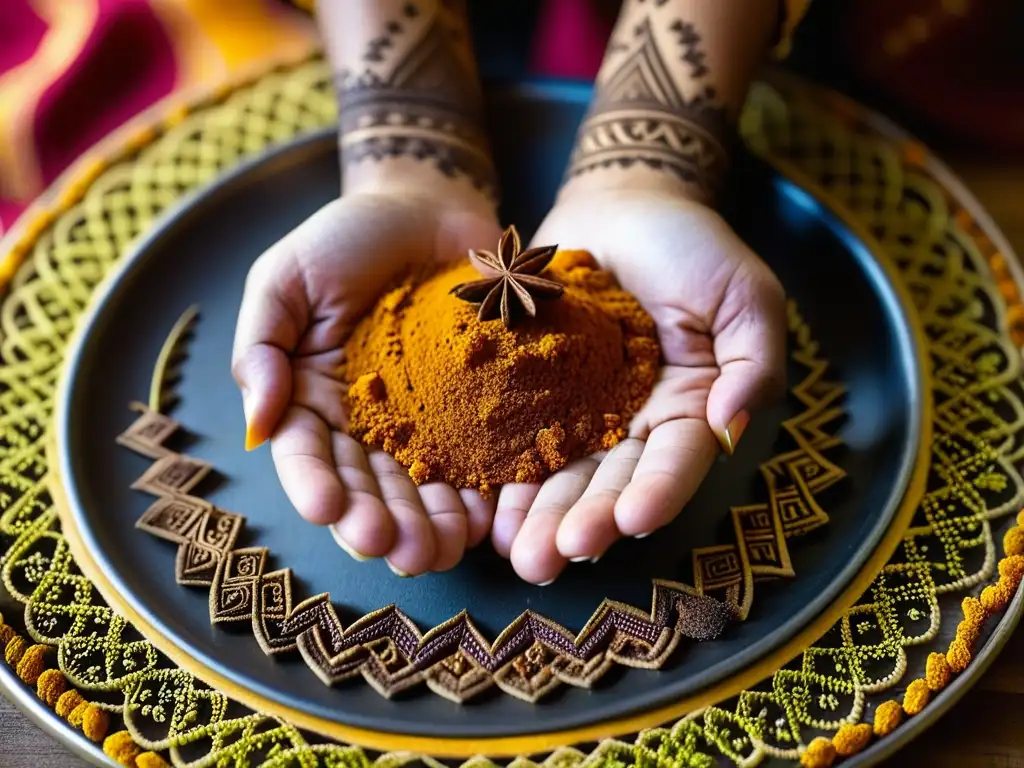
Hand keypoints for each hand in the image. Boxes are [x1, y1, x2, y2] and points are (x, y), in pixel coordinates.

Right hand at [232, 189, 501, 574]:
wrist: (428, 208)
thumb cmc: (346, 239)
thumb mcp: (285, 279)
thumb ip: (262, 345)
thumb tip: (259, 421)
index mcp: (311, 400)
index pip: (307, 456)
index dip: (316, 486)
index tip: (330, 509)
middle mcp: (366, 425)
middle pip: (369, 487)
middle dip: (382, 523)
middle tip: (401, 552)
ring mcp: (426, 422)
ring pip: (424, 487)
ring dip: (431, 525)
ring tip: (444, 551)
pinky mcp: (478, 410)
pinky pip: (482, 459)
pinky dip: (485, 493)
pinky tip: (491, 519)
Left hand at [492, 180, 786, 583]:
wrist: (618, 203)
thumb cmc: (690, 243)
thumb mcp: (744, 292)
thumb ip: (752, 360)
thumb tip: (731, 427)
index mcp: (688, 409)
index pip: (676, 460)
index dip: (658, 491)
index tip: (634, 518)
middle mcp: (631, 424)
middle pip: (609, 482)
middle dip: (583, 522)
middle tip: (552, 558)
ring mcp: (577, 412)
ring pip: (557, 473)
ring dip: (537, 515)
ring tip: (514, 551)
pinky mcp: (528, 393)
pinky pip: (510, 435)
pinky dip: (498, 472)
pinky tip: (480, 508)